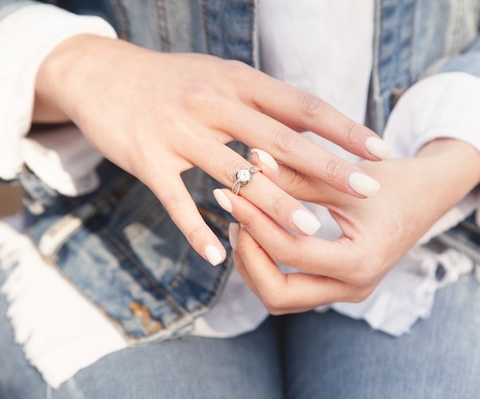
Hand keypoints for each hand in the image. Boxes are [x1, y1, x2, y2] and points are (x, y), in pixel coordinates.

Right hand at [33, 34, 391, 264]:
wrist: (99, 73)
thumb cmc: (169, 79)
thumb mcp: (218, 75)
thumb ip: (259, 99)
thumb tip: (308, 120)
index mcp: (236, 81)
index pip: (301, 105)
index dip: (343, 128)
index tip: (380, 149)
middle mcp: (212, 103)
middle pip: (279, 140)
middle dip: (327, 167)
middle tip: (366, 190)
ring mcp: (179, 131)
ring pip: (235, 174)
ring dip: (273, 206)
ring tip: (309, 231)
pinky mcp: (147, 158)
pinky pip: (177, 201)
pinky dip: (197, 231)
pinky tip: (219, 256)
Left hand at [216, 139, 479, 312]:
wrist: (428, 195)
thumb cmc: (393, 180)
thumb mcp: (346, 175)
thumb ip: (297, 174)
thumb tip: (250, 162)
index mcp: (361, 262)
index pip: (290, 251)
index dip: (255, 221)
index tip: (232, 192)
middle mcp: (354, 287)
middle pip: (278, 294)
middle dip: (247, 257)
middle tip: (233, 217)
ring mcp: (347, 291)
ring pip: (280, 298)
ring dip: (254, 265)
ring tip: (241, 222)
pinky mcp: (340, 285)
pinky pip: (291, 290)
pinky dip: (268, 266)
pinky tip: (258, 231)